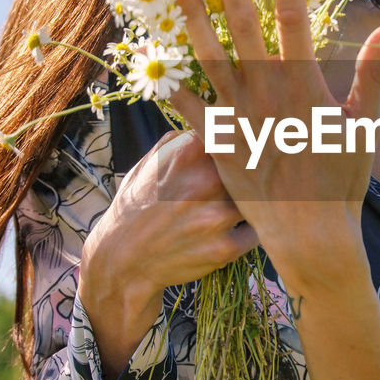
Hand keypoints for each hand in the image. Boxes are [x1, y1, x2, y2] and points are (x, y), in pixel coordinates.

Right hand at [79, 128, 257, 377]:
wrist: (123, 257)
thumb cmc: (140, 204)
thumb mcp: (152, 161)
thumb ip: (184, 139)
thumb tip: (215, 122)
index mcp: (189, 152)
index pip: (237, 131)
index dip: (245, 139)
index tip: (249, 143)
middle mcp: (205, 181)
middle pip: (254, 167)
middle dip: (253, 173)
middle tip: (249, 178)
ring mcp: (216, 216)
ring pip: (256, 200)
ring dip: (250, 204)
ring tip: (232, 207)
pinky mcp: (224, 248)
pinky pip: (254, 232)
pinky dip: (245, 232)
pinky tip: (228, 231)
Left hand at [169, 0, 379, 265]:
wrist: (311, 236)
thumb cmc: (341, 182)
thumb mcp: (363, 127)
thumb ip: (370, 77)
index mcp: (306, 85)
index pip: (294, 17)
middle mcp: (268, 94)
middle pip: (245, 24)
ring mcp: (238, 117)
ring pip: (209, 56)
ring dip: (193, 16)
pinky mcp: (217, 143)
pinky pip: (187, 104)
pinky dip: (169, 77)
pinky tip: (154, 48)